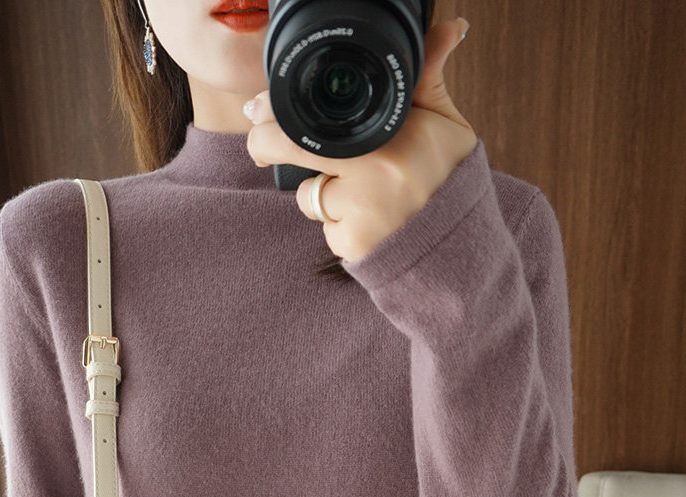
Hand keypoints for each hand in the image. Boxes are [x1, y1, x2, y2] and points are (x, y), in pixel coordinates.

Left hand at [245, 17, 477, 262]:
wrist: (461, 240)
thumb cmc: (448, 177)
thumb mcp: (444, 124)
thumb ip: (429, 79)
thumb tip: (453, 28)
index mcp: (393, 135)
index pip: (315, 116)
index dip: (274, 112)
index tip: (257, 109)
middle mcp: (374, 173)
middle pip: (291, 150)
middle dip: (266, 145)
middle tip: (263, 147)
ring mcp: (360, 213)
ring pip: (308, 194)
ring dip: (321, 192)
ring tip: (361, 193)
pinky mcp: (352, 245)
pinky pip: (325, 228)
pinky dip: (338, 225)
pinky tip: (365, 222)